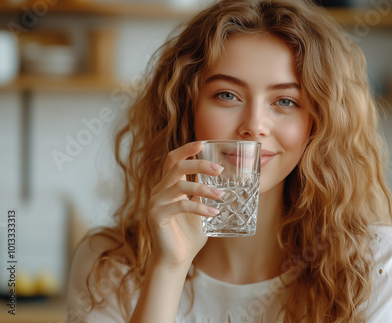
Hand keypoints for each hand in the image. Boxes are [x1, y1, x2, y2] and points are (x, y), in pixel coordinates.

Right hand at [147, 142, 223, 271]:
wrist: (176, 260)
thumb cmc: (189, 235)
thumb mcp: (200, 208)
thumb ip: (205, 193)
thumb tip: (225, 180)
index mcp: (168, 186)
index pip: (172, 160)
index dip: (186, 149)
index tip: (203, 143)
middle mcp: (159, 191)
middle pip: (176, 166)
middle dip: (199, 164)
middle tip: (220, 170)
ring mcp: (155, 203)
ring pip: (180, 185)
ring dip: (204, 189)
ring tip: (222, 196)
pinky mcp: (156, 216)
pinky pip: (181, 205)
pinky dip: (200, 207)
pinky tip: (213, 213)